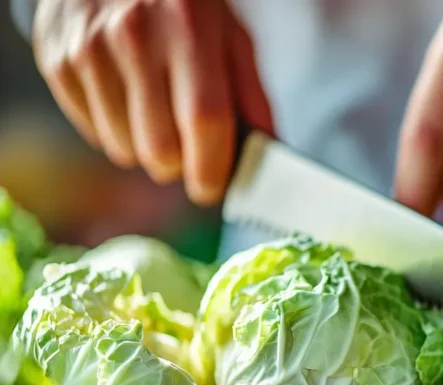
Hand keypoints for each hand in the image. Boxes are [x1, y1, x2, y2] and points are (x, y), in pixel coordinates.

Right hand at [32, 0, 273, 204]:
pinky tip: (126, 101)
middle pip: (160, 147)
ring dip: (146, 152)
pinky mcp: (56, 59)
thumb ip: (250, 93)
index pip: (204, 119)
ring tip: (157, 119)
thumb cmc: (183, 5)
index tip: (213, 188)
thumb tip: (267, 152)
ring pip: (123, 149)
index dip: (212, 167)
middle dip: (180, 168)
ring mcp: (88, 48)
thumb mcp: (229, 33)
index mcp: (189, 27)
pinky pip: (92, 133)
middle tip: (189, 155)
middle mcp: (134, 36)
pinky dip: (115, 133)